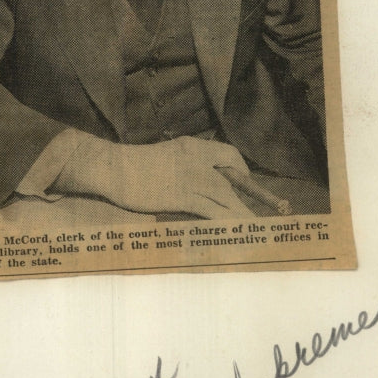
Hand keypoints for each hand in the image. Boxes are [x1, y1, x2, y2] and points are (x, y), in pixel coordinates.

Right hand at [54, 135, 255, 218]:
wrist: (112, 167)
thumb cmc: (132, 167)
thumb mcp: (163, 157)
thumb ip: (182, 165)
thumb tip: (199, 185)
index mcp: (192, 146)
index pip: (229, 155)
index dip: (241, 171)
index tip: (245, 184)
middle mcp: (197, 159)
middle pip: (234, 179)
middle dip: (252, 197)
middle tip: (265, 212)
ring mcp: (191, 178)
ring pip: (227, 196)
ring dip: (244, 214)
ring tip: (257, 230)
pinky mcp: (183, 196)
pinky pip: (213, 210)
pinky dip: (227, 221)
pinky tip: (235, 231)